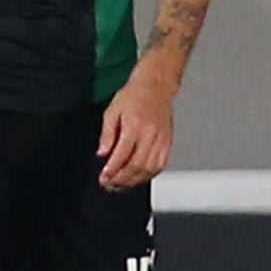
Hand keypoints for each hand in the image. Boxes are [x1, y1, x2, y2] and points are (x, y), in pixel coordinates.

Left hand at [97, 72, 175, 190]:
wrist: (156, 86)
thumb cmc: (133, 96)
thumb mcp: (111, 111)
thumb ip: (107, 135)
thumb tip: (102, 154)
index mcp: (134, 126)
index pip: (122, 155)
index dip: (112, 170)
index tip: (103, 178)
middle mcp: (150, 135)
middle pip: (137, 165)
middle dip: (122, 179)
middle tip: (109, 185)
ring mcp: (162, 140)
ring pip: (150, 168)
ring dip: (134, 180)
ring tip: (121, 184)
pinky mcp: (168, 142)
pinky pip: (160, 165)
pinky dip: (149, 175)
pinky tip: (138, 178)